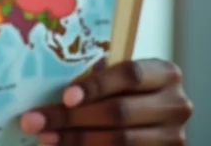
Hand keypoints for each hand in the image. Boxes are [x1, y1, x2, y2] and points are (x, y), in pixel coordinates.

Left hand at [19, 59, 191, 143]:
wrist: (156, 113)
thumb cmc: (128, 87)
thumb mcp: (121, 76)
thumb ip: (98, 78)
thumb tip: (49, 87)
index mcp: (165, 73)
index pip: (130, 75)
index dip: (96, 86)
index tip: (65, 96)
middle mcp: (176, 105)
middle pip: (119, 113)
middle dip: (72, 118)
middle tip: (35, 121)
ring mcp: (174, 137)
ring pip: (121, 141)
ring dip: (77, 141)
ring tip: (45, 138)